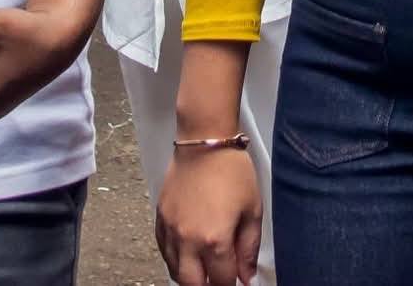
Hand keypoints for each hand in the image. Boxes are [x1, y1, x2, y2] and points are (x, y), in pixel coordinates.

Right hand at [156, 145, 262, 285]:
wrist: (204, 140)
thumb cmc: (231, 170)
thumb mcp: (252, 210)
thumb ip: (249, 248)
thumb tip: (246, 275)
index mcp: (215, 240)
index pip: (223, 281)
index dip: (233, 284)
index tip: (238, 279)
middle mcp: (189, 240)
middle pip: (193, 285)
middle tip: (219, 279)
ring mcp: (172, 229)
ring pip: (174, 271)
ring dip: (189, 276)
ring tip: (203, 269)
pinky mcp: (160, 217)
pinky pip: (162, 250)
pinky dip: (173, 258)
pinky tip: (186, 254)